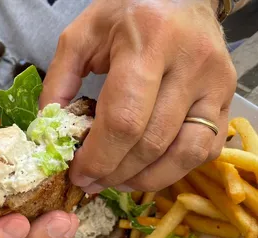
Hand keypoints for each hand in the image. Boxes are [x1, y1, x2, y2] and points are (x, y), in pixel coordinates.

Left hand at [40, 0, 236, 192]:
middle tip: (94, 182)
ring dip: (146, 179)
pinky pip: (205, 151)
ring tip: (119, 182)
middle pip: (151, 143)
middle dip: (116, 173)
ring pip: (184, 154)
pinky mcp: (226, 102)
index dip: (99, 158)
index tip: (79, 175)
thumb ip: (59, 77)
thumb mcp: (84, 33)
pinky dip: (174, 170)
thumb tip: (49, 126)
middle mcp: (191, 65)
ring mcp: (216, 87)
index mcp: (149, 41)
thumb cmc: (130, 12)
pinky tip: (148, 170)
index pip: (124, 120)